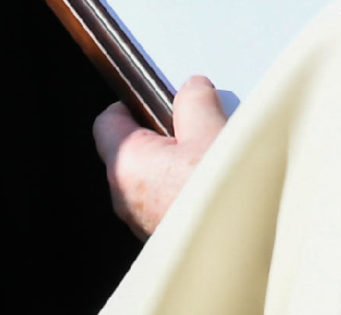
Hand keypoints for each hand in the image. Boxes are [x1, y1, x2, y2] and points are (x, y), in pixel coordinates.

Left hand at [94, 81, 227, 238]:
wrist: (233, 249)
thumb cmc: (217, 199)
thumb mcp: (210, 131)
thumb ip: (195, 101)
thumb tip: (192, 90)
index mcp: (126, 162)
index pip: (107, 121)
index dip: (132, 103)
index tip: (157, 97)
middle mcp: (124, 194)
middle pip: (134, 149)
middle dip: (164, 134)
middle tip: (197, 127)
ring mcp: (141, 219)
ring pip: (152, 177)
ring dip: (177, 164)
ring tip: (212, 159)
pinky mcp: (159, 236)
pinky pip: (165, 200)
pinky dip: (183, 189)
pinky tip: (214, 187)